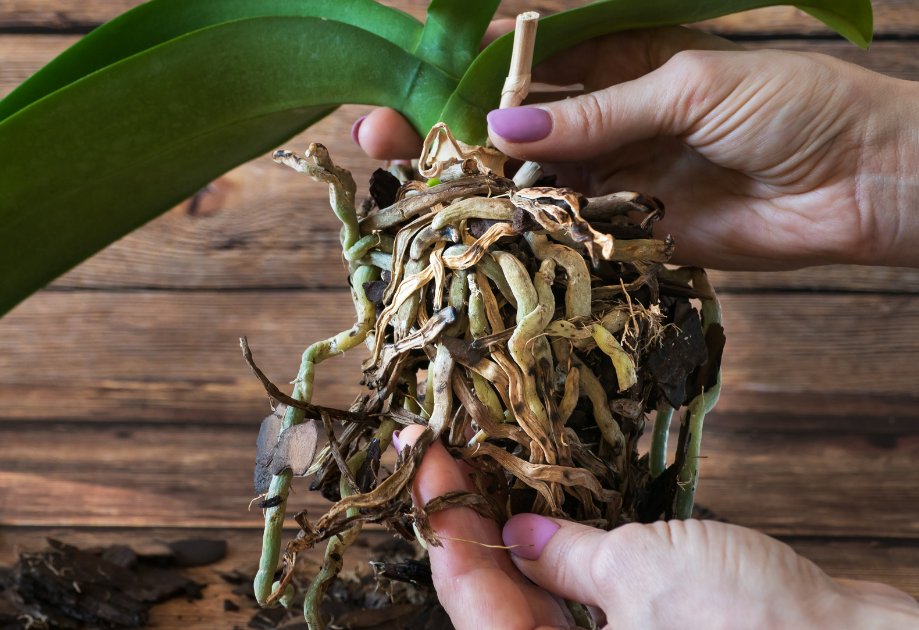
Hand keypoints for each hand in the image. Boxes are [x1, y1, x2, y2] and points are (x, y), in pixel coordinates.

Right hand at [354, 23, 918, 269]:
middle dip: (449, 136)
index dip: (466, 78)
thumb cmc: (794, 105)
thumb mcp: (690, 86)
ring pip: (532, 186)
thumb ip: (598, 113)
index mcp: (621, 63)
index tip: (408, 86)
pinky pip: (569, 237)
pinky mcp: (632, 238)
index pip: (527, 70)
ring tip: (412, 197)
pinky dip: (527, 241)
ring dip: (478, 193)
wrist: (868, 180)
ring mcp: (617, 182)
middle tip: (380, 140)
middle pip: (514, 132)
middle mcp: (609, 123)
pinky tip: (476, 243)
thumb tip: (502, 133)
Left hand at [395, 424, 918, 629]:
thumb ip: (567, 558)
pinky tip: (546, 511)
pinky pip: (581, 604)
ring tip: (482, 472)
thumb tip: (519, 536)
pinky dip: (558, 558)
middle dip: (464, 528)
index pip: (469, 598)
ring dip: (505, 539)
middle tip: (442, 457)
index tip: (424, 460)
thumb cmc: (752, 629)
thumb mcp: (640, 575)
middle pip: (491, 603)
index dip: (441, 523)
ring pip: (533, 603)